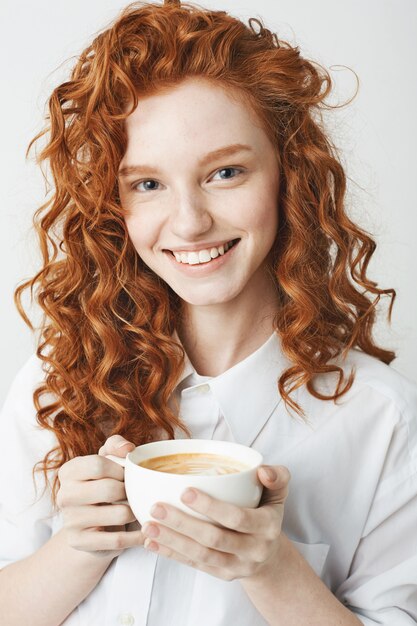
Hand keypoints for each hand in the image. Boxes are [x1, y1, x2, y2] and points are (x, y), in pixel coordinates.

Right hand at [57, 434, 143, 558]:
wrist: (93, 524)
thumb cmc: (105, 484)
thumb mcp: (109, 460)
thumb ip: (117, 446)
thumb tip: (127, 449)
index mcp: (69, 471)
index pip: (99, 464)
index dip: (120, 470)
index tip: (127, 475)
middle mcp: (64, 495)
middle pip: (110, 489)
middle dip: (129, 492)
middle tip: (133, 494)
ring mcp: (70, 521)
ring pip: (118, 514)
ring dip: (134, 512)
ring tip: (135, 510)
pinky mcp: (80, 542)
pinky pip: (117, 540)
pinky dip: (135, 537)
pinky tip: (143, 533)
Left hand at [141, 464, 289, 580]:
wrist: (271, 555)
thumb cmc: (267, 512)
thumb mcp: (278, 493)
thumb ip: (277, 476)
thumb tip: (262, 471)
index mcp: (267, 526)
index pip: (237, 518)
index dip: (211, 507)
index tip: (184, 492)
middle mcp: (254, 550)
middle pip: (214, 539)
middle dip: (183, 524)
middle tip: (156, 507)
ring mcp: (237, 566)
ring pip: (201, 555)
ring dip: (172, 541)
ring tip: (148, 526)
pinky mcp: (222, 575)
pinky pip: (195, 565)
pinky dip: (172, 554)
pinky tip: (152, 543)